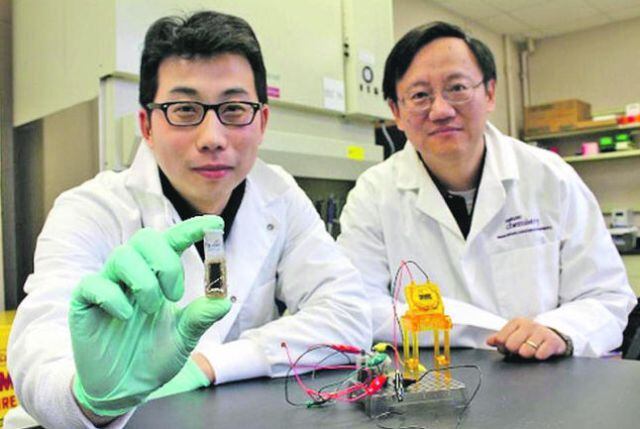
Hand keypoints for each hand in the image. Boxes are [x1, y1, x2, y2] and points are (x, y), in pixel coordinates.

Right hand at [69, 215, 231, 417]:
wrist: (124, 388)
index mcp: (159, 276)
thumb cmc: (153, 357)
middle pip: (145, 239)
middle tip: (174, 294)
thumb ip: (201, 317)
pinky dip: (113, 297)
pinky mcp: (85, 302)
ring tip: (151, 309)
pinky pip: (95, 284)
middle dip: (165, 261)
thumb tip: (224, 300)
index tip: (215, 224)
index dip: (193, 230)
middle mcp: (133, 274)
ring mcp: (108, 285)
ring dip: (144, 282)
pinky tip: (123, 316)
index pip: (174, 242)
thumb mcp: (184, 338)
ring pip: (122, 256)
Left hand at [486, 317, 566, 359]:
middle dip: (514, 351)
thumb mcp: (514, 333)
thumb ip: (500, 337)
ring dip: (527, 354)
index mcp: (516, 322)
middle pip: (512, 345)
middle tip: (519, 350)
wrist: (554, 334)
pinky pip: (540, 354)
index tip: (507, 348)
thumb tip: (489, 341)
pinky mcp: (553, 342)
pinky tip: (540, 353)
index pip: (501, 338)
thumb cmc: (531, 335)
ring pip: (526, 350)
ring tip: (530, 352)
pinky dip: (539, 356)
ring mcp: (541, 332)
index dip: (502, 347)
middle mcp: (529, 325)